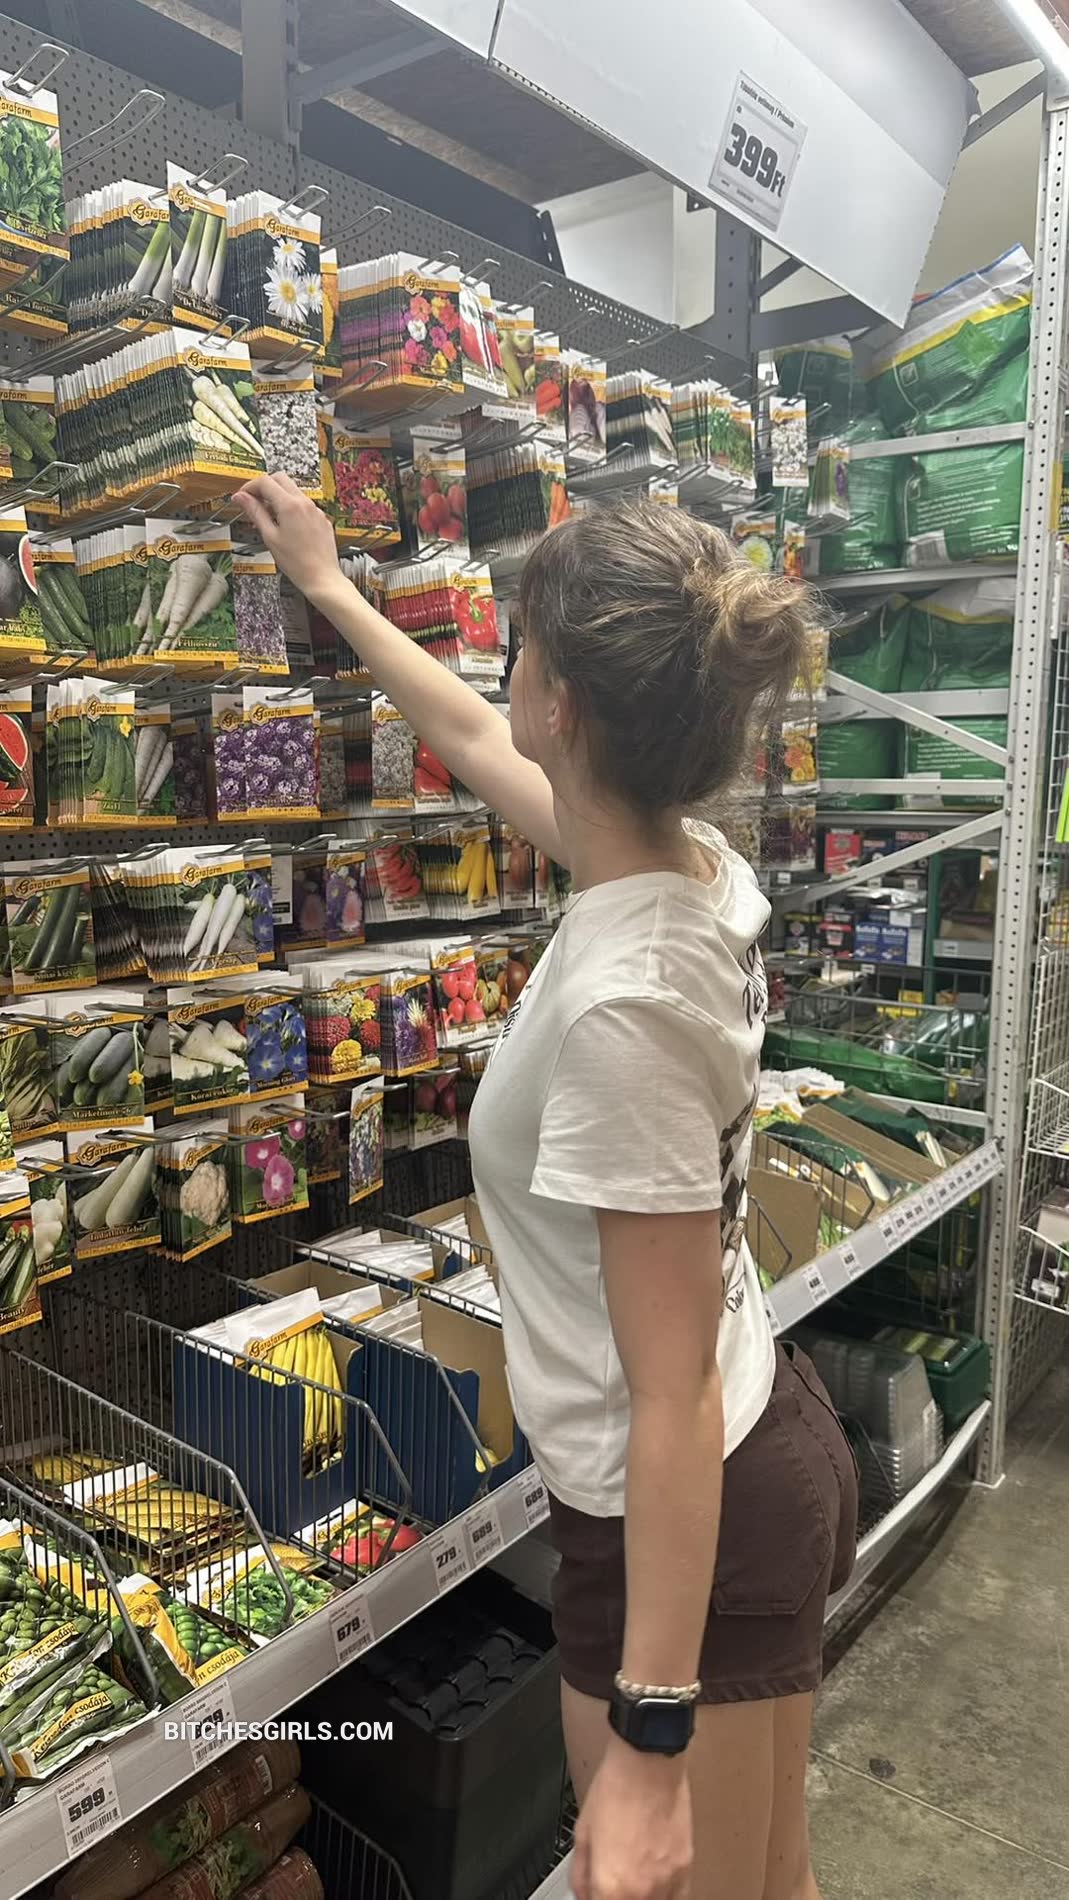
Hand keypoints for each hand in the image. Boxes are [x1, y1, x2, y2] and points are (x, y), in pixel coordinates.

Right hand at [235, 471, 341, 606]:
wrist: (321, 577)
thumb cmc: (297, 563)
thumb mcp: (269, 536)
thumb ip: (255, 513)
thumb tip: (241, 498)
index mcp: (290, 506)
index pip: (265, 482)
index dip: (249, 487)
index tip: (242, 496)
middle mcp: (305, 503)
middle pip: (280, 478)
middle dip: (264, 486)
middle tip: (253, 501)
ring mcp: (315, 510)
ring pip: (293, 490)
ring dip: (278, 495)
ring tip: (268, 516)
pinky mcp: (321, 518)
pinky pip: (304, 504)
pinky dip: (291, 506)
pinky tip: (285, 524)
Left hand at [573, 1736, 691, 1899]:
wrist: (647, 1763)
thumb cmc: (615, 1788)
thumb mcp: (582, 1833)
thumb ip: (580, 1874)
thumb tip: (584, 1892)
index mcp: (609, 1886)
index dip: (594, 1898)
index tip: (595, 1892)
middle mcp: (641, 1892)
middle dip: (614, 1895)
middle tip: (612, 1879)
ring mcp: (667, 1882)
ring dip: (640, 1895)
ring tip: (632, 1875)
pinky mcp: (686, 1868)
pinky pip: (677, 1897)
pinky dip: (664, 1894)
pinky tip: (654, 1879)